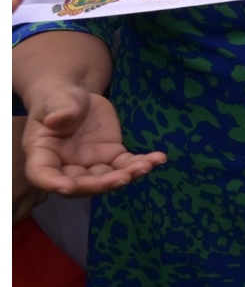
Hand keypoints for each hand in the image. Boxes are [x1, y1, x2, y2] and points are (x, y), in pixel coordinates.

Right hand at [19, 86, 162, 197]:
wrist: (77, 99)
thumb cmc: (58, 100)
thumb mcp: (56, 100)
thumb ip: (58, 110)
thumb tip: (57, 119)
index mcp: (43, 154)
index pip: (43, 174)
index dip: (53, 183)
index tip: (67, 187)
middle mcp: (65, 166)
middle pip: (80, 184)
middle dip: (101, 184)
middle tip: (123, 178)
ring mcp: (89, 164)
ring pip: (106, 178)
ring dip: (126, 176)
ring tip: (145, 166)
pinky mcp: (111, 156)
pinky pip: (126, 164)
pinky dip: (141, 163)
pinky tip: (159, 158)